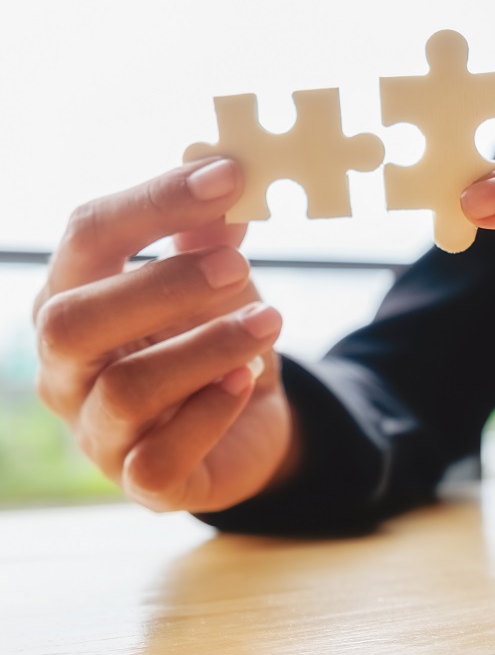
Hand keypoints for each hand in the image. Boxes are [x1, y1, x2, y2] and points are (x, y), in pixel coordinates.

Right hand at [33, 159, 300, 513]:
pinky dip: (209, 413)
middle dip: (163, 285)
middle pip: (73, 321)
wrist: (245, 418)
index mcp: (73, 297)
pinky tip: (246, 380)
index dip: (155, 202)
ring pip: (126, 389)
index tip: (228, 176)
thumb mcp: (215, 281)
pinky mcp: (141, 480)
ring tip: (270, 321)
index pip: (87, 237)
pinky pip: (159, 457)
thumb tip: (220, 174)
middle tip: (239, 264)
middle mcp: (65, 367)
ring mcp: (95, 430)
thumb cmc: (213, 336)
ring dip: (207, 347)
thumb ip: (209, 237)